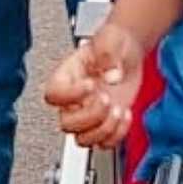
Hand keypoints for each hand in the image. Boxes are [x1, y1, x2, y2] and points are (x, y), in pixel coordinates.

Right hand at [44, 22, 143, 148]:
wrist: (129, 53)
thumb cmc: (113, 43)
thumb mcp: (110, 40)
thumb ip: (108, 54)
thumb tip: (111, 75)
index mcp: (66, 77)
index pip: (54, 95)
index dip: (71, 95)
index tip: (90, 85)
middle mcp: (74, 100)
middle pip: (67, 124)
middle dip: (91, 115)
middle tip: (107, 98)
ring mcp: (89, 114)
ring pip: (83, 140)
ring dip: (104, 129)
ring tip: (118, 109)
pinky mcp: (105, 123)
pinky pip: (104, 143)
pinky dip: (117, 135)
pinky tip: (126, 114)